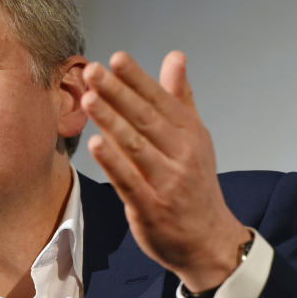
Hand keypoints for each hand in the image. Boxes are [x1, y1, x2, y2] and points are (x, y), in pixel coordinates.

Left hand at [81, 51, 248, 291]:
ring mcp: (166, 182)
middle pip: (145, 118)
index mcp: (190, 134)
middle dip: (118, 92)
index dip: (137, 78)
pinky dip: (112, 161)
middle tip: (92, 70)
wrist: (208, 241)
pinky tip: (93, 143)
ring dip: (111, 121)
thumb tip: (175, 56)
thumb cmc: (195, 183)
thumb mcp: (195, 137)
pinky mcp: (150, 207)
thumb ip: (180, 96)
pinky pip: (128, 181)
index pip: (161, 100)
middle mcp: (181, 155)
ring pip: (135, 146)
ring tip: (88, 99)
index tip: (116, 57)